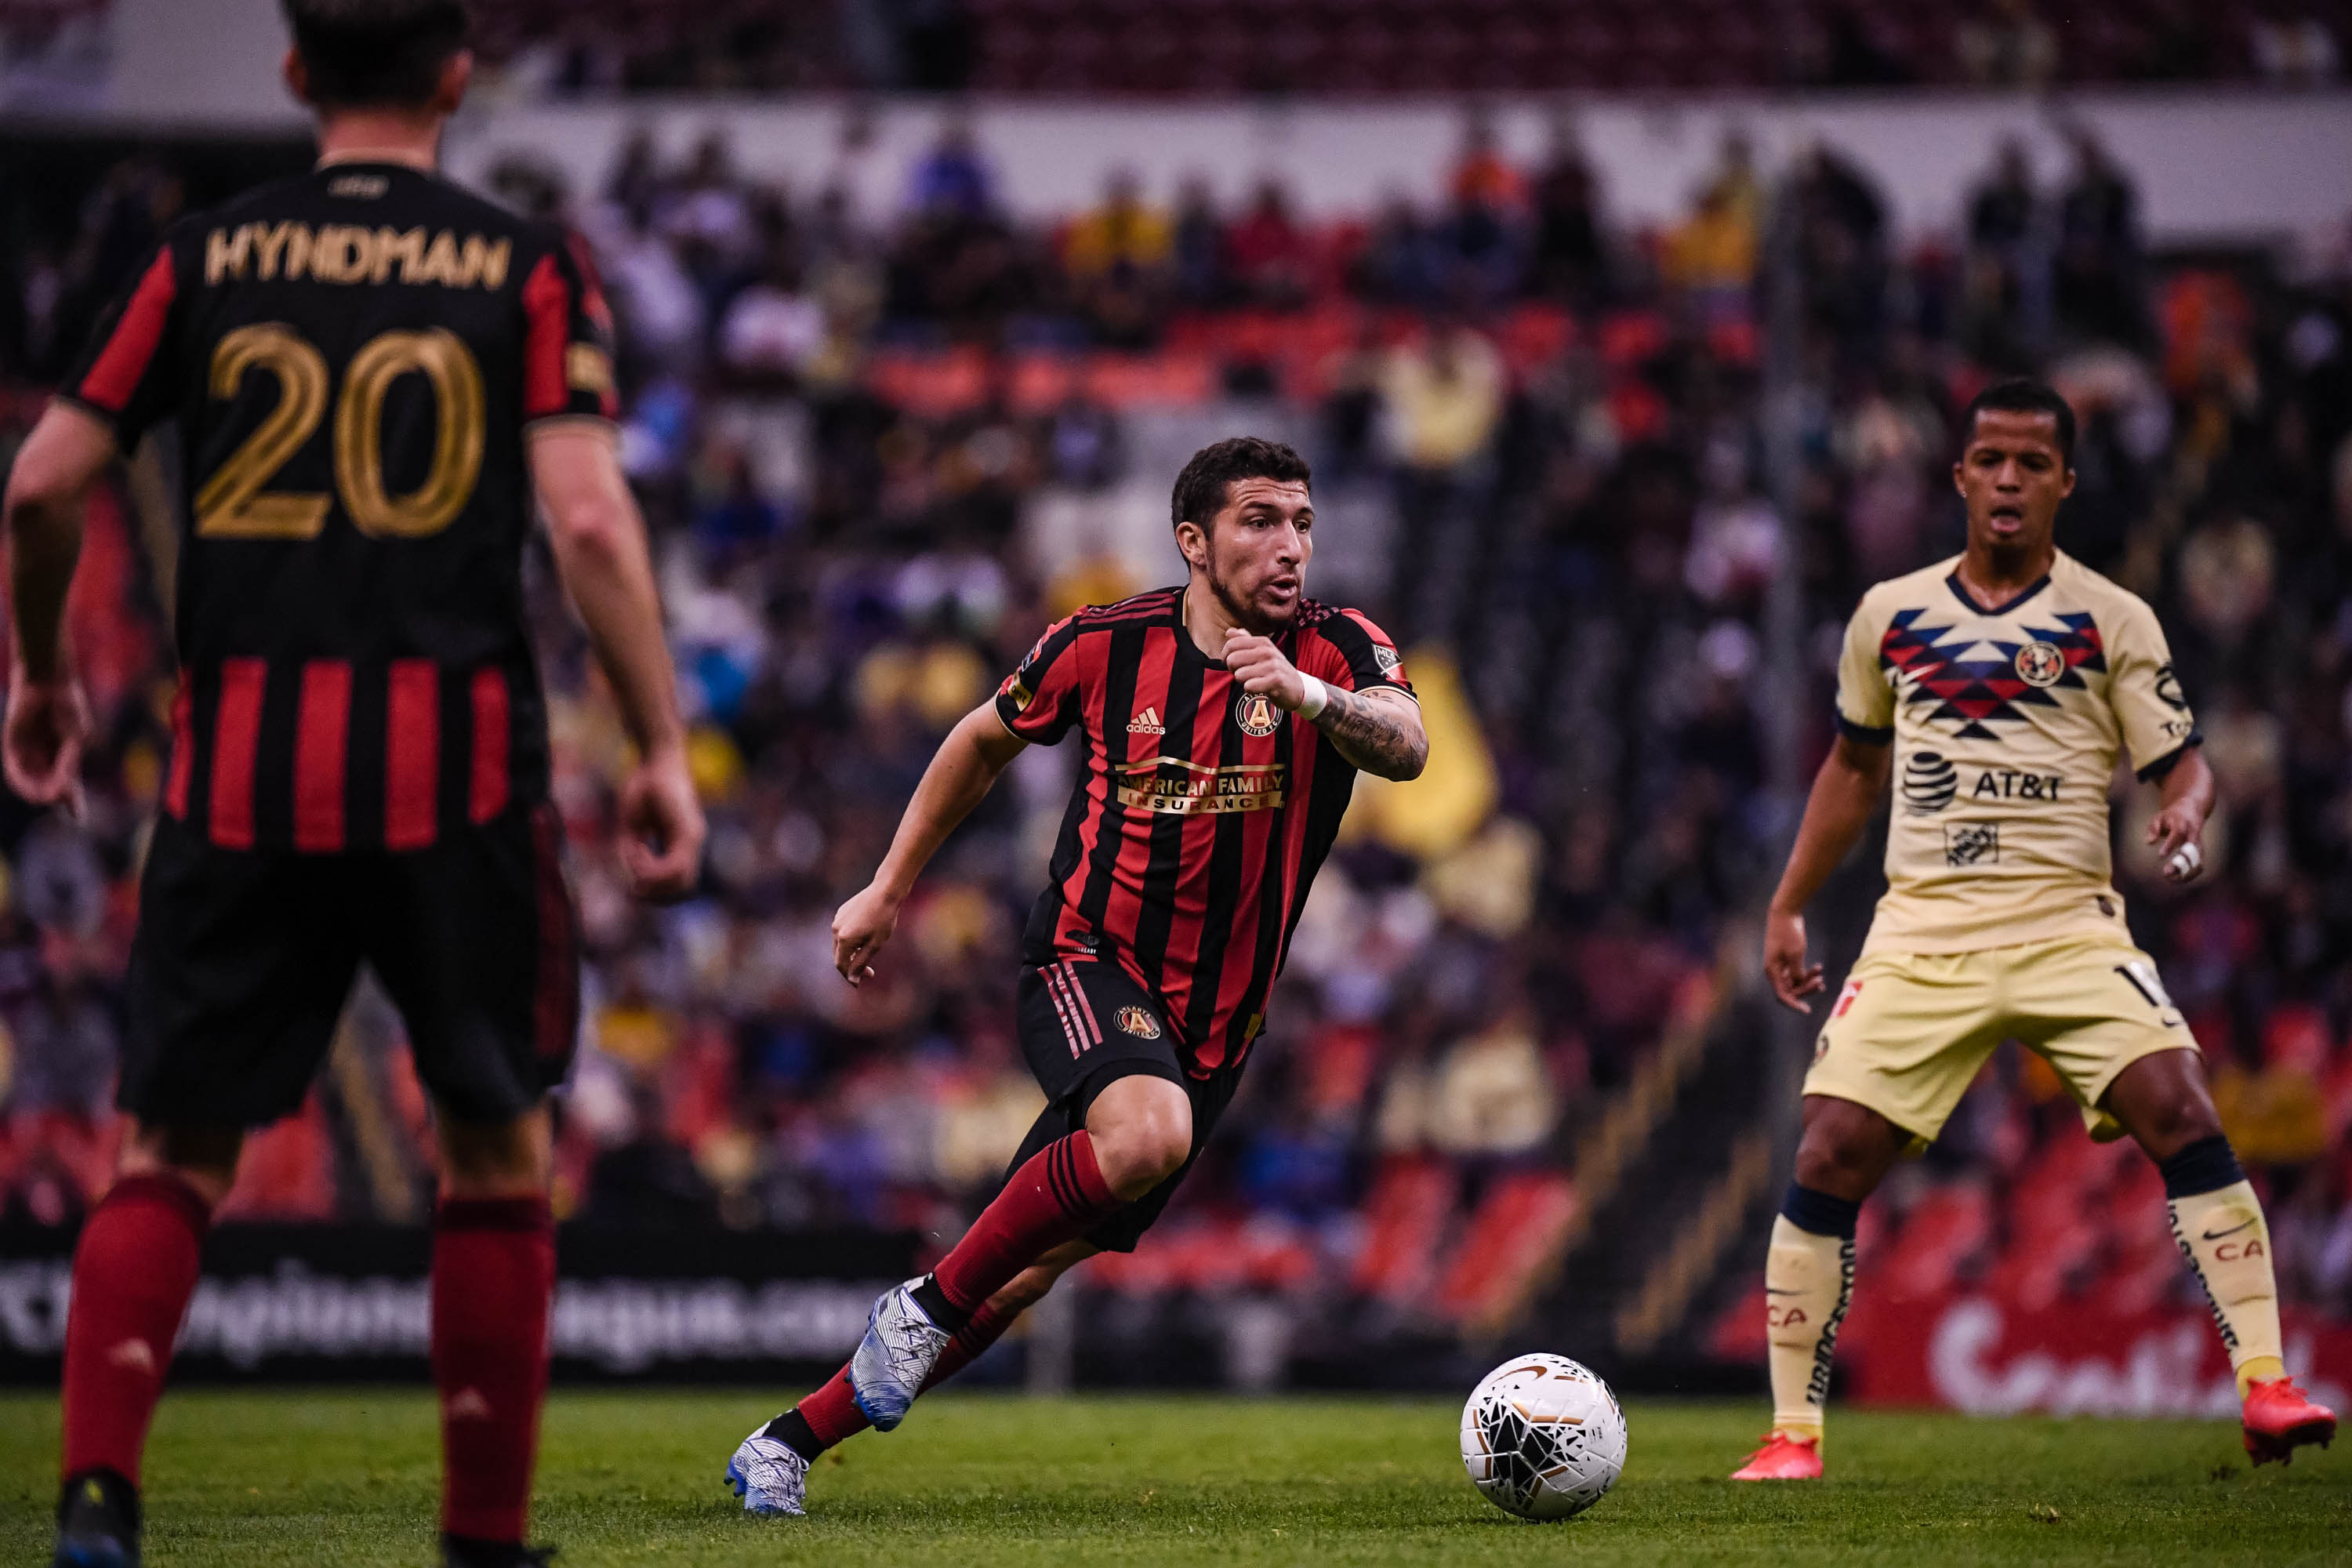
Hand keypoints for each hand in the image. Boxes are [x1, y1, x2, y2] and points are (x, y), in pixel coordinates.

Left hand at [3, 672, 89, 817]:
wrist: (46, 682)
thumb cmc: (67, 706)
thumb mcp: (75, 737)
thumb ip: (68, 763)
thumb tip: (64, 787)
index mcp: (66, 755)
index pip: (68, 784)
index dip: (73, 802)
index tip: (78, 819)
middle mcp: (45, 757)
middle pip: (49, 785)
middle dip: (55, 796)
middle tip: (62, 798)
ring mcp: (29, 752)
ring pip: (31, 781)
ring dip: (38, 792)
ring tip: (47, 796)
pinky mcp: (12, 746)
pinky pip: (14, 770)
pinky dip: (23, 781)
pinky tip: (31, 787)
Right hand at [616, 743, 703, 900]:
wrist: (656, 757)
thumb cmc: (643, 787)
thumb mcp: (633, 826)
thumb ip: (634, 852)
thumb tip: (636, 878)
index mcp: (682, 843)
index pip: (679, 883)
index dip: (658, 893)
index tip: (634, 886)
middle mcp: (692, 842)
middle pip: (683, 888)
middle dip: (657, 894)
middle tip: (634, 887)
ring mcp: (693, 836)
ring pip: (681, 880)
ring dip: (654, 880)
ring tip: (634, 858)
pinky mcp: (687, 829)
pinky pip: (674, 864)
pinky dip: (653, 866)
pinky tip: (637, 850)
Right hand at [832, 881, 901, 985]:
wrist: (885, 892)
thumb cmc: (884, 919)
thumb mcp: (875, 945)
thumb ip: (861, 962)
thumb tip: (852, 979)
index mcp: (844, 939)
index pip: (841, 965)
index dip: (850, 976)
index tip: (861, 983)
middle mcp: (836, 930)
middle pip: (839, 956)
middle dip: (851, 966)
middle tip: (868, 971)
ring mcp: (837, 920)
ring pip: (840, 944)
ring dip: (850, 953)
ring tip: (867, 952)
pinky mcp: (841, 912)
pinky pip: (842, 932)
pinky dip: (850, 940)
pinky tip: (864, 937)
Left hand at [1222, 628, 1304, 709]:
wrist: (1297, 688)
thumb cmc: (1274, 670)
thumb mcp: (1263, 652)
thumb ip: (1245, 641)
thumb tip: (1229, 632)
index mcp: (1262, 642)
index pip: (1231, 644)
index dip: (1226, 656)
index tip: (1234, 664)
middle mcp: (1267, 651)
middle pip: (1232, 660)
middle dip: (1234, 670)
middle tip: (1245, 674)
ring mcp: (1272, 665)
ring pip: (1239, 675)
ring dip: (1244, 681)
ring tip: (1256, 680)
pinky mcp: (1275, 681)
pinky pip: (1248, 686)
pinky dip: (1251, 690)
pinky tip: (1261, 688)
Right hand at [1764, 906, 1824, 1013]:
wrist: (1785, 912)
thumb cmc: (1788, 933)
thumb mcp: (1795, 954)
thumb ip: (1797, 972)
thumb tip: (1799, 984)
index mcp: (1772, 971)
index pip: (1783, 994)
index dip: (1794, 1003)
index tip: (1806, 1010)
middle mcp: (1774, 970)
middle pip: (1790, 989)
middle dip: (1805, 988)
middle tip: (1821, 982)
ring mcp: (1780, 965)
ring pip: (1795, 981)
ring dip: (1808, 980)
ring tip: (1821, 975)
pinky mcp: (1787, 959)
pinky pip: (1797, 972)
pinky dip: (1807, 973)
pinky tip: (1818, 970)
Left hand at [2146, 801, 2205, 881]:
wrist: (2193, 809)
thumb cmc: (2172, 816)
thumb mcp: (2159, 817)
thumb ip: (2153, 829)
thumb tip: (2149, 842)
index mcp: (2182, 824)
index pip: (2178, 834)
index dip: (2170, 845)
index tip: (2160, 856)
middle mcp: (2193, 835)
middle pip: (2191, 851)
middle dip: (2181, 863)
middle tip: (2166, 873)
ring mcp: (2198, 844)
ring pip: (2198, 860)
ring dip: (2187, 872)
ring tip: (2172, 880)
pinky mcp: (2200, 851)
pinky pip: (2199, 864)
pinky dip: (2191, 874)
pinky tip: (2178, 879)